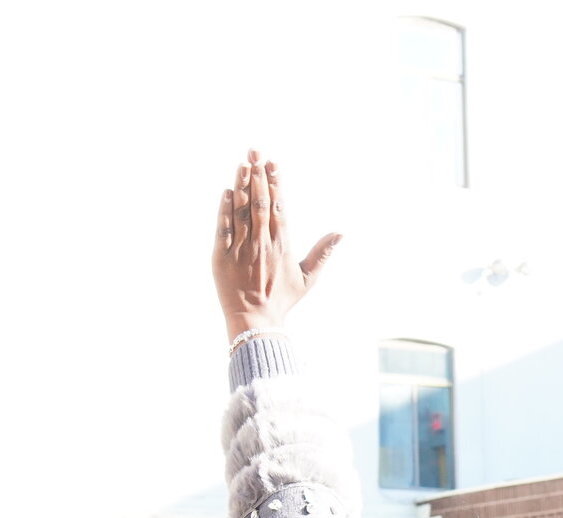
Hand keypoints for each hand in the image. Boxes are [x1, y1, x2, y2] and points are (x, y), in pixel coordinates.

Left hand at [212, 153, 340, 343]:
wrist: (256, 320)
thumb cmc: (282, 299)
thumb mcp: (308, 279)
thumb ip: (322, 253)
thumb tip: (341, 233)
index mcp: (282, 245)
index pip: (278, 207)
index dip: (274, 183)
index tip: (272, 163)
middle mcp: (262, 243)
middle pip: (259, 202)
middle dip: (257, 175)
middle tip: (254, 152)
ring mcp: (241, 248)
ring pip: (241, 210)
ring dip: (241, 185)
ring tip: (242, 164)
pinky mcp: (221, 255)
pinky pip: (223, 227)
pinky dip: (224, 209)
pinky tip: (227, 191)